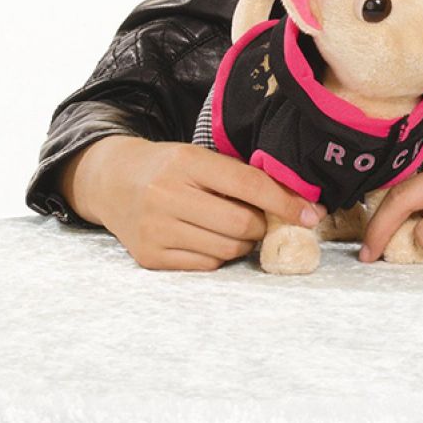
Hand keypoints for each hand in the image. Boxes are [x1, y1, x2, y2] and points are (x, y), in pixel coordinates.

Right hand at [61, 135, 327, 271]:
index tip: (310, 213)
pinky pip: (206, 265)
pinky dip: (220, 255)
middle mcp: (168, 195)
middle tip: (264, 220)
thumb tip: (296, 201)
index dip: (284, 201)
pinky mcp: (149, 257)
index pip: (248, 184)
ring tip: (237, 228)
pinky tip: (213, 239)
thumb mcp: (200, 157)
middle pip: (241, 223)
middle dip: (263, 225)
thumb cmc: (169, 167)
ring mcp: (156, 229)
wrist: (112, 181)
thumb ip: (239, 176)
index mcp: (187, 162)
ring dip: (244, 242)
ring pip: (226, 248)